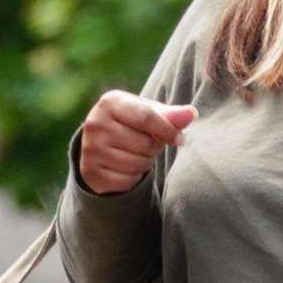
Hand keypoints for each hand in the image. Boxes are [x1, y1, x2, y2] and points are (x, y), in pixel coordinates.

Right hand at [79, 90, 197, 194]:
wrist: (101, 143)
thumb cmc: (133, 122)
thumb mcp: (150, 113)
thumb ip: (171, 114)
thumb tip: (191, 113)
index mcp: (110, 102)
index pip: (146, 117)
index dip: (168, 131)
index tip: (180, 140)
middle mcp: (95, 124)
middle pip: (144, 143)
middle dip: (154, 147)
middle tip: (147, 142)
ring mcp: (90, 150)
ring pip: (137, 163)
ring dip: (145, 162)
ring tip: (137, 152)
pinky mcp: (91, 173)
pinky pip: (127, 180)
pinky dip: (134, 177)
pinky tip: (126, 166)